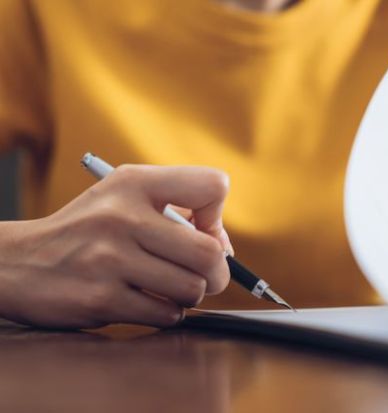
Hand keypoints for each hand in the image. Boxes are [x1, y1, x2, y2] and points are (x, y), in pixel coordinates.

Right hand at [0, 164, 231, 327]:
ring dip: (189, 295)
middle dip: (218, 272)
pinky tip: (146, 302)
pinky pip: (166, 314)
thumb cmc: (88, 231)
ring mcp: (110, 259)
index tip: (201, 232)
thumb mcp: (125, 197)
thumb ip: (180, 208)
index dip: (217, 216)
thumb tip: (225, 248)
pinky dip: (166, 313)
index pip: (213, 186)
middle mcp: (122, 216)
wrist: (17, 263)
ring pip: (192, 288)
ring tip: (167, 288)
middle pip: (210, 252)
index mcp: (134, 183)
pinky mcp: (101, 298)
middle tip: (204, 276)